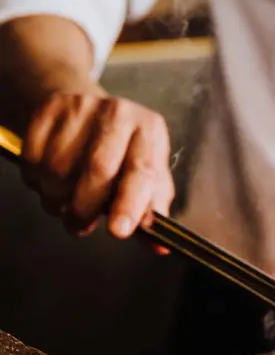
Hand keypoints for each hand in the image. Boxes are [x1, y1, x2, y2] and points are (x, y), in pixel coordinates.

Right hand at [20, 86, 174, 244]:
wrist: (90, 109)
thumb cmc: (124, 152)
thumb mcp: (147, 173)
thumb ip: (151, 210)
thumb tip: (160, 247)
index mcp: (150, 131)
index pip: (143, 170)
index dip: (131, 204)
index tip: (119, 232)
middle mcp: (119, 113)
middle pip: (98, 169)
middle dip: (85, 208)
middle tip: (81, 227)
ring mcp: (82, 107)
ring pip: (59, 167)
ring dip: (57, 199)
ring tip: (65, 203)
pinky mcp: (50, 109)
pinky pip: (34, 158)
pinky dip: (36, 181)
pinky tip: (49, 182)